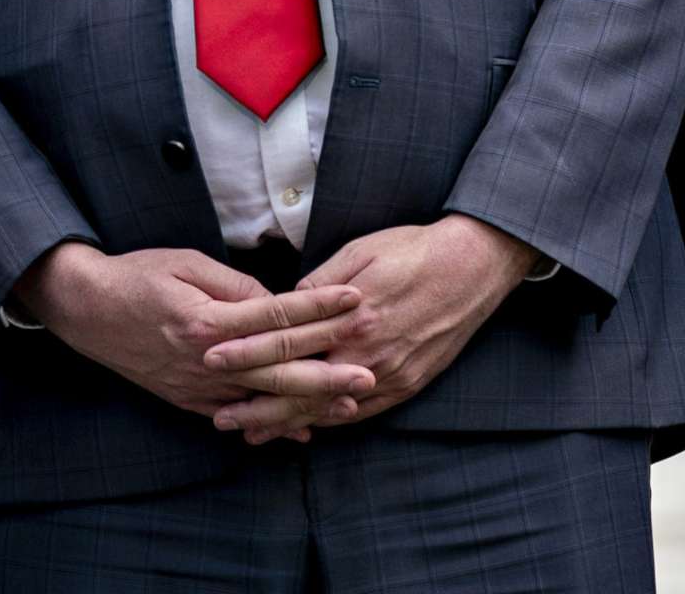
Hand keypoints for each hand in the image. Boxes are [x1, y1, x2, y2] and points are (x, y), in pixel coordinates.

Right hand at [15, 244, 376, 435]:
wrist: (88, 309)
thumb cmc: (138, 276)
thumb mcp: (187, 264)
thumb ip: (235, 286)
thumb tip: (276, 302)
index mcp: (208, 320)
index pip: (277, 315)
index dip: (319, 307)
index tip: (355, 299)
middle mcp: (206, 360)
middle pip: (278, 368)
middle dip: (328, 372)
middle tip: (369, 373)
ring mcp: (198, 386)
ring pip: (263, 399)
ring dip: (308, 404)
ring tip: (349, 405)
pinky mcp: (188, 400)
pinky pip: (237, 416)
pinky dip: (271, 423)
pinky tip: (302, 430)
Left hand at [204, 214, 533, 442]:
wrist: (472, 267)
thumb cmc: (414, 251)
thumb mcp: (361, 252)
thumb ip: (321, 284)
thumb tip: (285, 302)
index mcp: (350, 315)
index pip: (285, 340)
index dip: (245, 353)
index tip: (212, 360)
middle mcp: (366, 351)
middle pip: (300, 385)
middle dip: (257, 404)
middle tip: (220, 418)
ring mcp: (388, 373)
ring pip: (327, 406)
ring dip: (287, 422)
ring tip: (252, 433)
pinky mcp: (406, 384)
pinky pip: (360, 412)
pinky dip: (328, 422)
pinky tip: (305, 429)